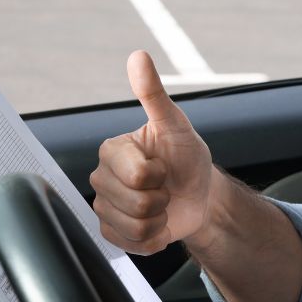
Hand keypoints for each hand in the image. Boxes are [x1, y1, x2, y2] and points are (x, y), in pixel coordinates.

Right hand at [90, 51, 214, 253]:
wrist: (199, 196)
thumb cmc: (187, 158)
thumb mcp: (177, 126)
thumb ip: (154, 95)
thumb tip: (138, 56)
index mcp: (112, 150)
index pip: (137, 175)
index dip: (160, 175)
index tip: (164, 166)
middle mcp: (101, 177)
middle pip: (134, 203)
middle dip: (161, 198)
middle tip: (165, 188)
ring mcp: (104, 206)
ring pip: (132, 226)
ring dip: (158, 220)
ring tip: (161, 205)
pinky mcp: (110, 233)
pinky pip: (129, 245)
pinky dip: (153, 239)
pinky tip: (157, 224)